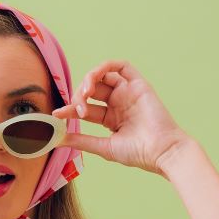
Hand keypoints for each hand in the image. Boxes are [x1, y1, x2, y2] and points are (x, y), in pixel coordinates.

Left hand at [53, 59, 190, 175]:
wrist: (161, 151)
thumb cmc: (137, 153)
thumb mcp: (104, 146)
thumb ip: (82, 141)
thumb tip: (58, 139)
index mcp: (111, 119)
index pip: (86, 109)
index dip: (70, 109)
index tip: (57, 114)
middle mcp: (119, 103)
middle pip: (92, 90)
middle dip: (79, 95)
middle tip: (76, 108)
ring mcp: (128, 93)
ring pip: (103, 76)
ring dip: (89, 80)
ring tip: (85, 93)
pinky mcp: (138, 84)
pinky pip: (121, 66)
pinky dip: (105, 66)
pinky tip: (94, 76)